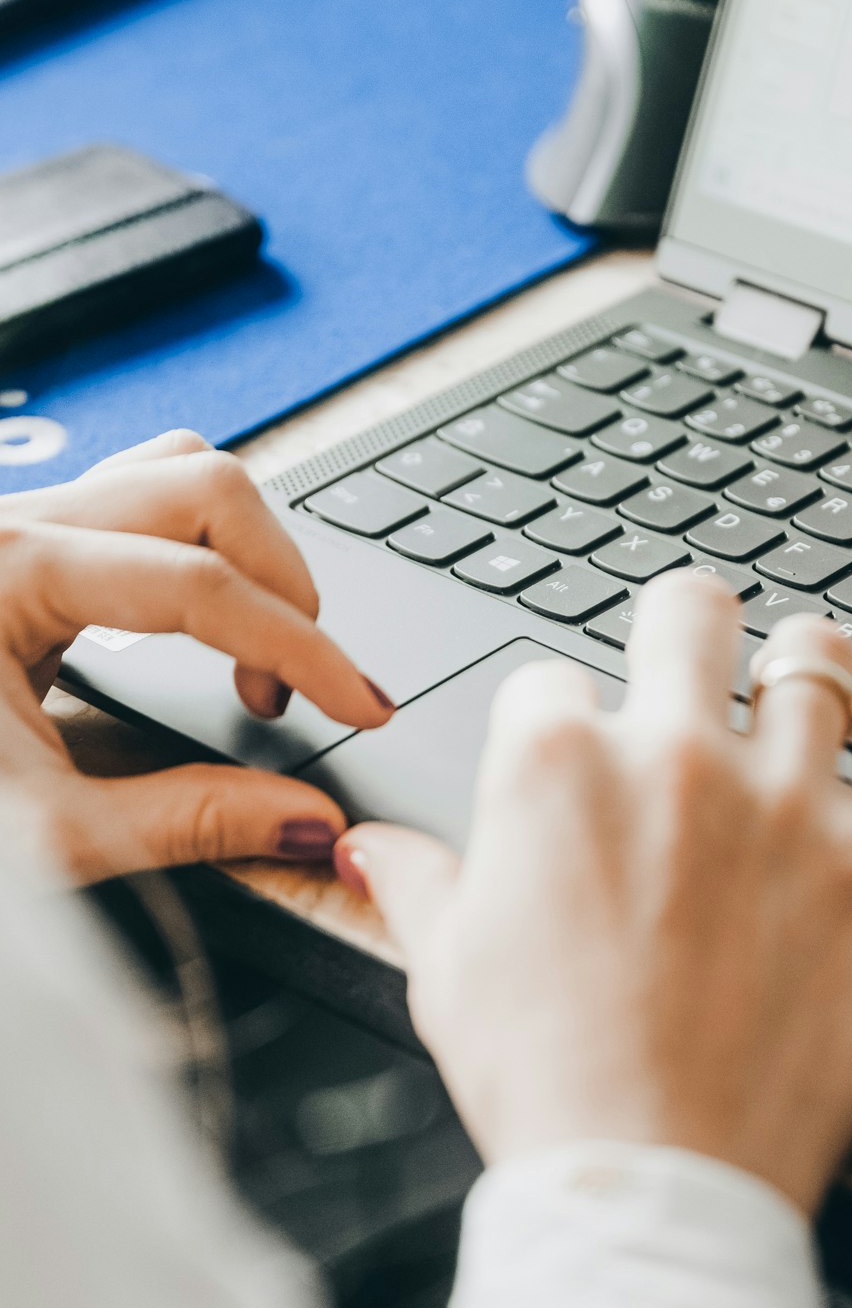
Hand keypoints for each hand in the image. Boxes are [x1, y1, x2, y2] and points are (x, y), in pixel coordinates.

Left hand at [0, 430, 392, 882]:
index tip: (360, 707)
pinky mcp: (21, 539)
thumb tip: (307, 820)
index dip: (304, 651)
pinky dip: (196, 550)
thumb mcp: (47, 836)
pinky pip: (137, 496)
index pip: (203, 587)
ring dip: (244, 552)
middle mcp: (11, 520)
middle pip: (207, 487)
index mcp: (6, 573)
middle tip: (301, 691)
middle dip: (284, 583)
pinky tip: (192, 631)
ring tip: (251, 658)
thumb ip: (190, 822)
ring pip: (175, 471)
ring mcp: (15, 518)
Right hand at [334, 577, 851, 1216]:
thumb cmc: (547, 1082)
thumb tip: (370, 848)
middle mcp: (675, 760)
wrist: (652, 1181)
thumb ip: (417, 885)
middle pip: (689, 615)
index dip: (561, 717)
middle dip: (683, 627)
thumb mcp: (446, 973)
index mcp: (555, 770)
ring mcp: (785, 805)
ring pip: (818, 663)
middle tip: (689, 657)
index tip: (575, 756)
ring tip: (806, 676)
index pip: (553, 679)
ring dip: (809, 663)